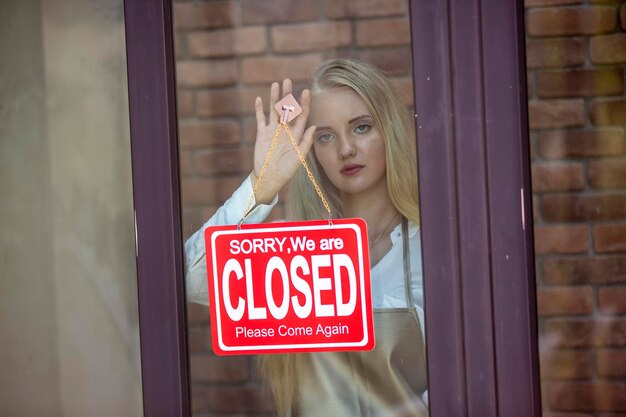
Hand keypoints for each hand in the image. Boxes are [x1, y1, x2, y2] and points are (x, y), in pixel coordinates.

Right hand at [251, 79, 316, 203]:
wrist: (270, 177)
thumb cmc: (287, 170)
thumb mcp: (299, 157)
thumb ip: (306, 142)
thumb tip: (313, 126)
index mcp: (296, 134)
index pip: (301, 115)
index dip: (303, 104)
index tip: (306, 91)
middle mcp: (285, 130)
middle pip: (287, 109)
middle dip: (287, 95)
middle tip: (288, 81)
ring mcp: (273, 131)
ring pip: (274, 110)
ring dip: (274, 98)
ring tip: (276, 84)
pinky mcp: (262, 134)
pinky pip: (260, 119)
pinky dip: (259, 110)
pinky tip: (259, 99)